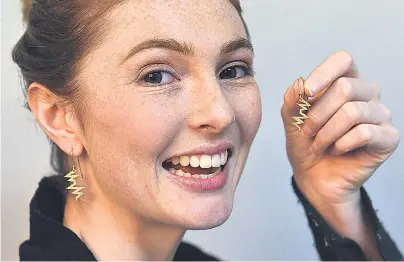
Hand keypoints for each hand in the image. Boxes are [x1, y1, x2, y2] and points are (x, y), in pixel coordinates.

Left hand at [281, 51, 399, 258]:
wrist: (314, 177)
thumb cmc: (305, 144)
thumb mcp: (292, 120)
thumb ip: (293, 100)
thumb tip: (299, 84)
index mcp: (345, 81)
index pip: (342, 60)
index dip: (323, 73)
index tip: (306, 93)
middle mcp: (367, 93)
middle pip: (345, 87)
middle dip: (317, 114)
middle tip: (307, 132)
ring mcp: (380, 114)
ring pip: (352, 112)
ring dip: (326, 133)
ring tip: (318, 145)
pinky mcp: (388, 137)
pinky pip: (364, 133)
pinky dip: (341, 144)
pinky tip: (336, 150)